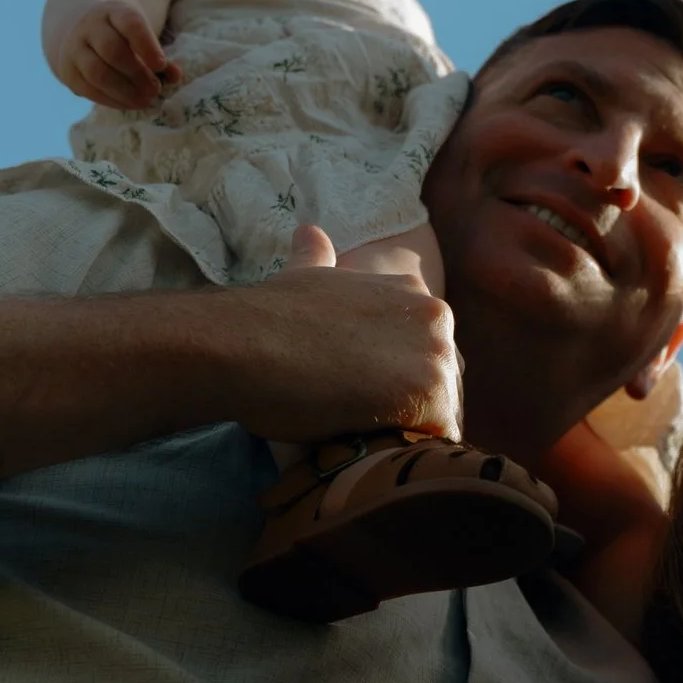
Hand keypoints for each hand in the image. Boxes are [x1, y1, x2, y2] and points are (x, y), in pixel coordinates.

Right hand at [57, 0, 181, 109]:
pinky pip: (88, 89)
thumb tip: (176, 76)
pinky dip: (111, 100)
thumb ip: (159, 55)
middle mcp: (89, 26)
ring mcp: (74, 48)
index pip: (130, 24)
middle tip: (156, 89)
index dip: (147, 45)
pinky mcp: (68, 71)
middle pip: (112, 50)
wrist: (79, 26)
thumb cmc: (120, 33)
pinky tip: (130, 104)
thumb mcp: (140, 34)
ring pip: (97, 72)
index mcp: (112, 11)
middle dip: (137, 73)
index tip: (162, 65)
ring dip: (124, 91)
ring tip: (146, 101)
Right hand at [217, 225, 461, 442]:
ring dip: (408, 430)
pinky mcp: (429, 393)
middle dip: (409, 407)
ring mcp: (436, 352)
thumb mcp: (303, 276)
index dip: (396, 380)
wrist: (242, 345)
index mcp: (412, 291)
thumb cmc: (267, 317)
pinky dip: (407, 451)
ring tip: (362, 438)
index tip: (364, 396)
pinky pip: (435, 438)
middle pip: (440, 381)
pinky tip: (370, 448)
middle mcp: (436, 315)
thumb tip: (308, 232)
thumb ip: (315, 257)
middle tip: (361, 423)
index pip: (425, 351)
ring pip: (440, 412)